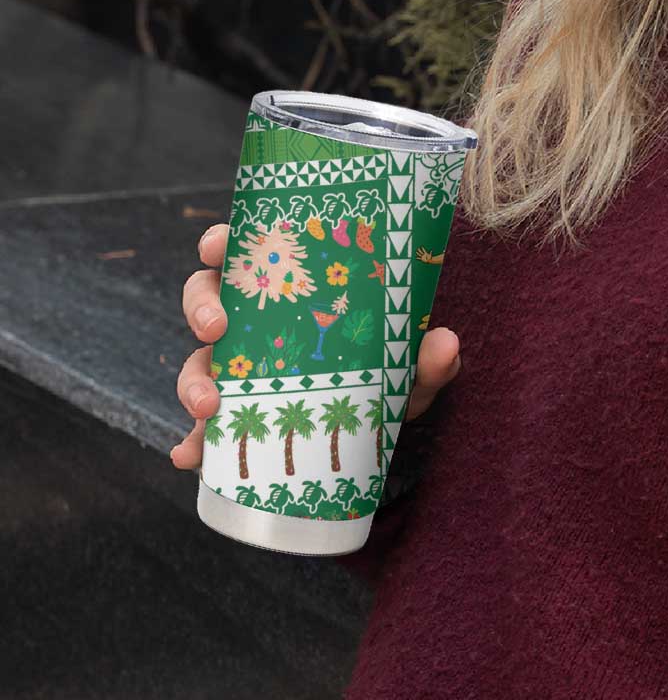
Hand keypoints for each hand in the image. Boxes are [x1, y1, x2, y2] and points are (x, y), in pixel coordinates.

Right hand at [169, 223, 461, 468]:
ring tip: (208, 407)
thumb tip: (446, 343)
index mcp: (290, 289)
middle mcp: (256, 321)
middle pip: (206, 299)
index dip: (221, 243)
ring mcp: (240, 368)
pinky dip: (192, 442)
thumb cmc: (389, 373)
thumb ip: (428, 357)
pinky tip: (188, 456)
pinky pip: (204, 427)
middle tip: (216, 328)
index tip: (218, 246)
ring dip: (192, 380)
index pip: (246, 252)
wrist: (382, 424)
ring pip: (197, 361)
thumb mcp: (409, 366)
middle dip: (201, 309)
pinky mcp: (238, 415)